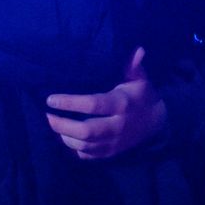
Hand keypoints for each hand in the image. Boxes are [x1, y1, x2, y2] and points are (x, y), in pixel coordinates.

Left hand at [45, 48, 167, 159]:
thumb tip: (138, 50)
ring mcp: (114, 142)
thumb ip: (134, 66)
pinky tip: (67, 136)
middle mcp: (117, 126)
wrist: (157, 121)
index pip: (92, 105)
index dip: (70, 103)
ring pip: (85, 146)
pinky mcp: (112, 152)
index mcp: (121, 105)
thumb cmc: (143, 94)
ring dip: (66, 137)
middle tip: (47, 115)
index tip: (50, 100)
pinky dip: (75, 148)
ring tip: (54, 124)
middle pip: (86, 132)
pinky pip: (90, 155)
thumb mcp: (140, 78)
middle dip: (62, 125)